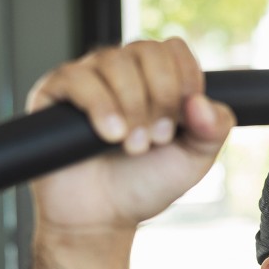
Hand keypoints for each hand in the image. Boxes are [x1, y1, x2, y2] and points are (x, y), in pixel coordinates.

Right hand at [26, 38, 235, 231]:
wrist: (101, 219)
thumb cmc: (142, 186)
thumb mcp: (192, 160)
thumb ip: (214, 129)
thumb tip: (202, 102)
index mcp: (154, 78)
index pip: (173, 49)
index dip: (184, 81)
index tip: (181, 122)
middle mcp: (120, 71)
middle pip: (147, 51)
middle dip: (161, 97)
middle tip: (157, 139)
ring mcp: (86, 78)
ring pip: (114, 61)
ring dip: (132, 106)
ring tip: (132, 145)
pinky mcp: (54, 93)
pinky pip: (77, 79)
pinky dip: (100, 106)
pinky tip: (110, 135)